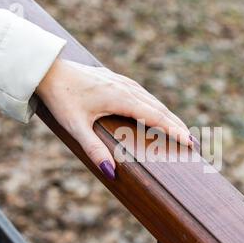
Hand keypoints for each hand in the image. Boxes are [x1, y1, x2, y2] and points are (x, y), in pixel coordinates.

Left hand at [36, 59, 193, 179]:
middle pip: (160, 108)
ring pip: (154, 101)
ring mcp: (124, 82)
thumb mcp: (75, 126)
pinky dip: (157, 107)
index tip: (190, 141)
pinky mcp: (119, 81)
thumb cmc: (62, 98)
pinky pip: (145, 95)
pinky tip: (159, 114)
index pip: (155, 117)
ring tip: (182, 130)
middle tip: (194, 142)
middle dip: (177, 125)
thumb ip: (94, 149)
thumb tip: (111, 172)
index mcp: (120, 98)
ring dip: (169, 116)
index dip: (174, 130)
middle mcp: (127, 88)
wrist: (50, 70)